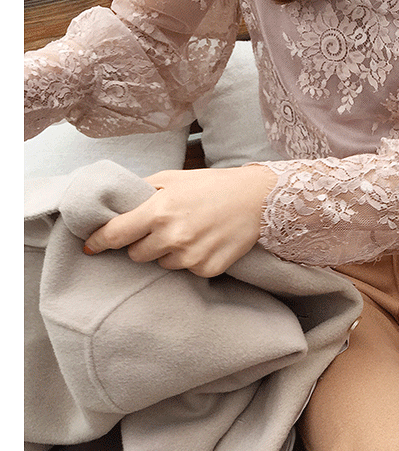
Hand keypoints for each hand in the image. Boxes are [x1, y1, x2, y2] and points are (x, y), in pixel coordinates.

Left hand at [83, 165, 277, 276]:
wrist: (256, 200)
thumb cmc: (212, 186)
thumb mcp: (173, 179)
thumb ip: (143, 192)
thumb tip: (116, 204)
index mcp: (158, 211)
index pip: (116, 234)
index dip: (99, 241)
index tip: (90, 247)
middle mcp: (172, 236)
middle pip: (136, 255)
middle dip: (142, 244)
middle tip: (160, 230)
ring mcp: (191, 256)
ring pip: (163, 265)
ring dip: (168, 253)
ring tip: (189, 234)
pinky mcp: (208, 268)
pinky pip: (187, 271)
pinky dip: (192, 260)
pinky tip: (205, 243)